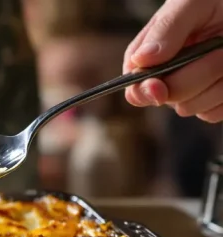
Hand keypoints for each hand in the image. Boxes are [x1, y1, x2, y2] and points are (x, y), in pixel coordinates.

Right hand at [123, 0, 222, 121]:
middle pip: (168, 98)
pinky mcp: (213, 103)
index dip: (144, 90)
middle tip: (218, 45)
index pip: (135, 88)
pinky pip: (213, 113)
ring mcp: (191, 92)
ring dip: (218, 81)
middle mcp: (166, 78)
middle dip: (197, 73)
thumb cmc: (214, 2)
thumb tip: (141, 60)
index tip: (158, 86)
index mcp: (148, 58)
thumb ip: (165, 30)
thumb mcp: (188, 5)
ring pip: (193, 107)